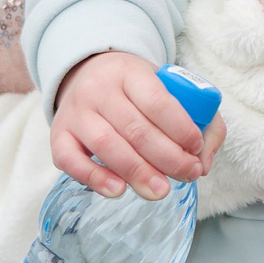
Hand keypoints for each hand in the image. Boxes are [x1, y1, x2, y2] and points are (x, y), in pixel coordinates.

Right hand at [52, 51, 222, 200]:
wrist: (88, 74)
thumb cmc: (137, 90)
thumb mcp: (169, 87)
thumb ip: (201, 118)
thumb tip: (204, 161)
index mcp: (130, 72)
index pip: (158, 101)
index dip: (181, 129)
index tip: (196, 148)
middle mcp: (99, 90)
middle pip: (136, 129)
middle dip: (167, 158)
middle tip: (188, 174)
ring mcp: (76, 113)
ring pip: (107, 145)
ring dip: (138, 172)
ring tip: (161, 191)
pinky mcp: (59, 135)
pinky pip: (70, 160)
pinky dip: (95, 178)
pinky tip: (119, 190)